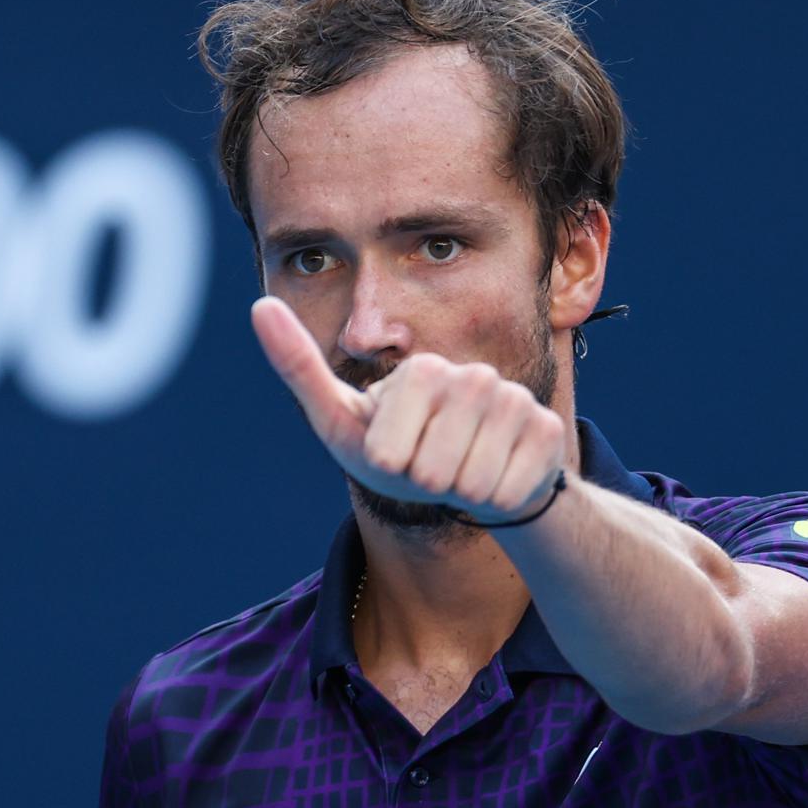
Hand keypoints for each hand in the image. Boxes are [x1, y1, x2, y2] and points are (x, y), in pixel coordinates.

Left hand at [251, 295, 566, 523]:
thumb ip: (298, 365)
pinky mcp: (548, 432)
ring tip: (458, 471)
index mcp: (421, 370)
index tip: (393, 453)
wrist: (465, 481)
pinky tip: (495, 477)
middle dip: (424, 483)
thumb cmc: (393, 452)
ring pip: (473, 481)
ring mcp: (514, 401)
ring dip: (459, 493)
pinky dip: (495, 501)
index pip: (392, 449)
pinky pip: (510, 490)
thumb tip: (259, 306)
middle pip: (434, 468)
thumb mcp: (339, 418)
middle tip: (429, 466)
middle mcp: (473, 376)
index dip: (389, 464)